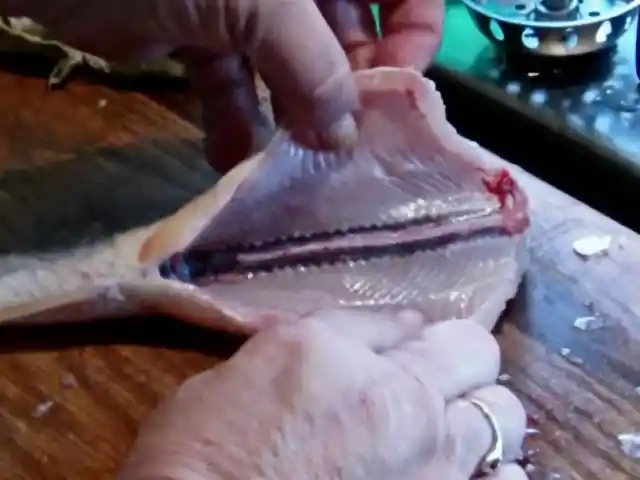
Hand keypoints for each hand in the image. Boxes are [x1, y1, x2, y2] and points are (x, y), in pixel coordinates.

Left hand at [2, 0, 442, 172]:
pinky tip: (232, 160)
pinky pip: (232, 81)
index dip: (414, 31)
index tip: (400, 91)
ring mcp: (244, 4)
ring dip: (293, 117)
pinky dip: (232, 121)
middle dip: (348, 90)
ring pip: (291, 65)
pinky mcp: (199, 33)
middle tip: (344, 146)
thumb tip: (342, 135)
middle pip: (348, 32)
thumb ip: (314, 66)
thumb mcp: (260, 4)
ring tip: (297, 164)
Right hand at [116, 310, 526, 479]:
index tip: (418, 356)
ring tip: (441, 441)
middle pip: (487, 369)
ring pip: (505, 428)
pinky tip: (451, 476)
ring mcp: (432, 473)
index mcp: (358, 364)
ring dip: (481, 427)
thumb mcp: (263, 362)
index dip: (436, 343)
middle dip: (466, 375)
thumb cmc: (207, 448)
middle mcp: (409, 412)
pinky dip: (488, 476)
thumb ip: (341, 335)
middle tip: (431, 393)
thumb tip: (402, 325)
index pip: (447, 333)